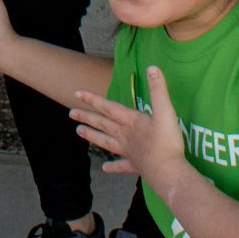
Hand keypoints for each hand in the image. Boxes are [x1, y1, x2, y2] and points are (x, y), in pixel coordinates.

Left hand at [74, 64, 190, 188]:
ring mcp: (128, 152)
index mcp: (131, 121)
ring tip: (79, 132)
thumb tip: (152, 67)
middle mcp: (125, 135)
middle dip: (87, 117)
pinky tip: (105, 168)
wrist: (167, 170)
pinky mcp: (135, 166)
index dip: (93, 99)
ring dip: (92, 136)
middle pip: (102, 124)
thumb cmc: (166, 141)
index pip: (108, 107)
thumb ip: (158, 90)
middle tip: (71, 113)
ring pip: (106, 142)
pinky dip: (113, 166)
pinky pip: (121, 166)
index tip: (77, 94)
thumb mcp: (165, 111)